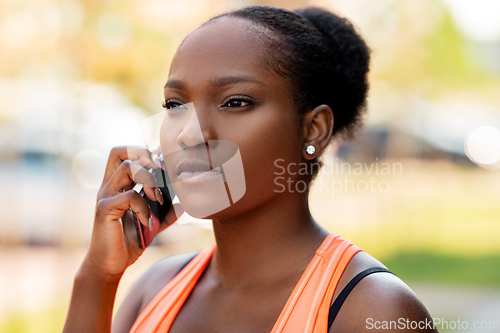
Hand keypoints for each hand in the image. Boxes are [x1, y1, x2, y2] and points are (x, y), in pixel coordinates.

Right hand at [82, 146, 176, 278]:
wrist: (110, 265)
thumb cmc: (129, 241)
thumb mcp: (152, 223)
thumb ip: (166, 212)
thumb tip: (184, 204)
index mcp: (118, 185)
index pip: (125, 154)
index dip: (145, 152)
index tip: (164, 165)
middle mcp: (109, 186)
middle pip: (119, 151)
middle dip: (144, 154)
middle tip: (160, 170)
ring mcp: (105, 196)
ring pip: (127, 167)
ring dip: (149, 179)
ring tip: (157, 198)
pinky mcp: (105, 210)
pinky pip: (129, 196)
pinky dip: (145, 207)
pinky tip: (148, 222)